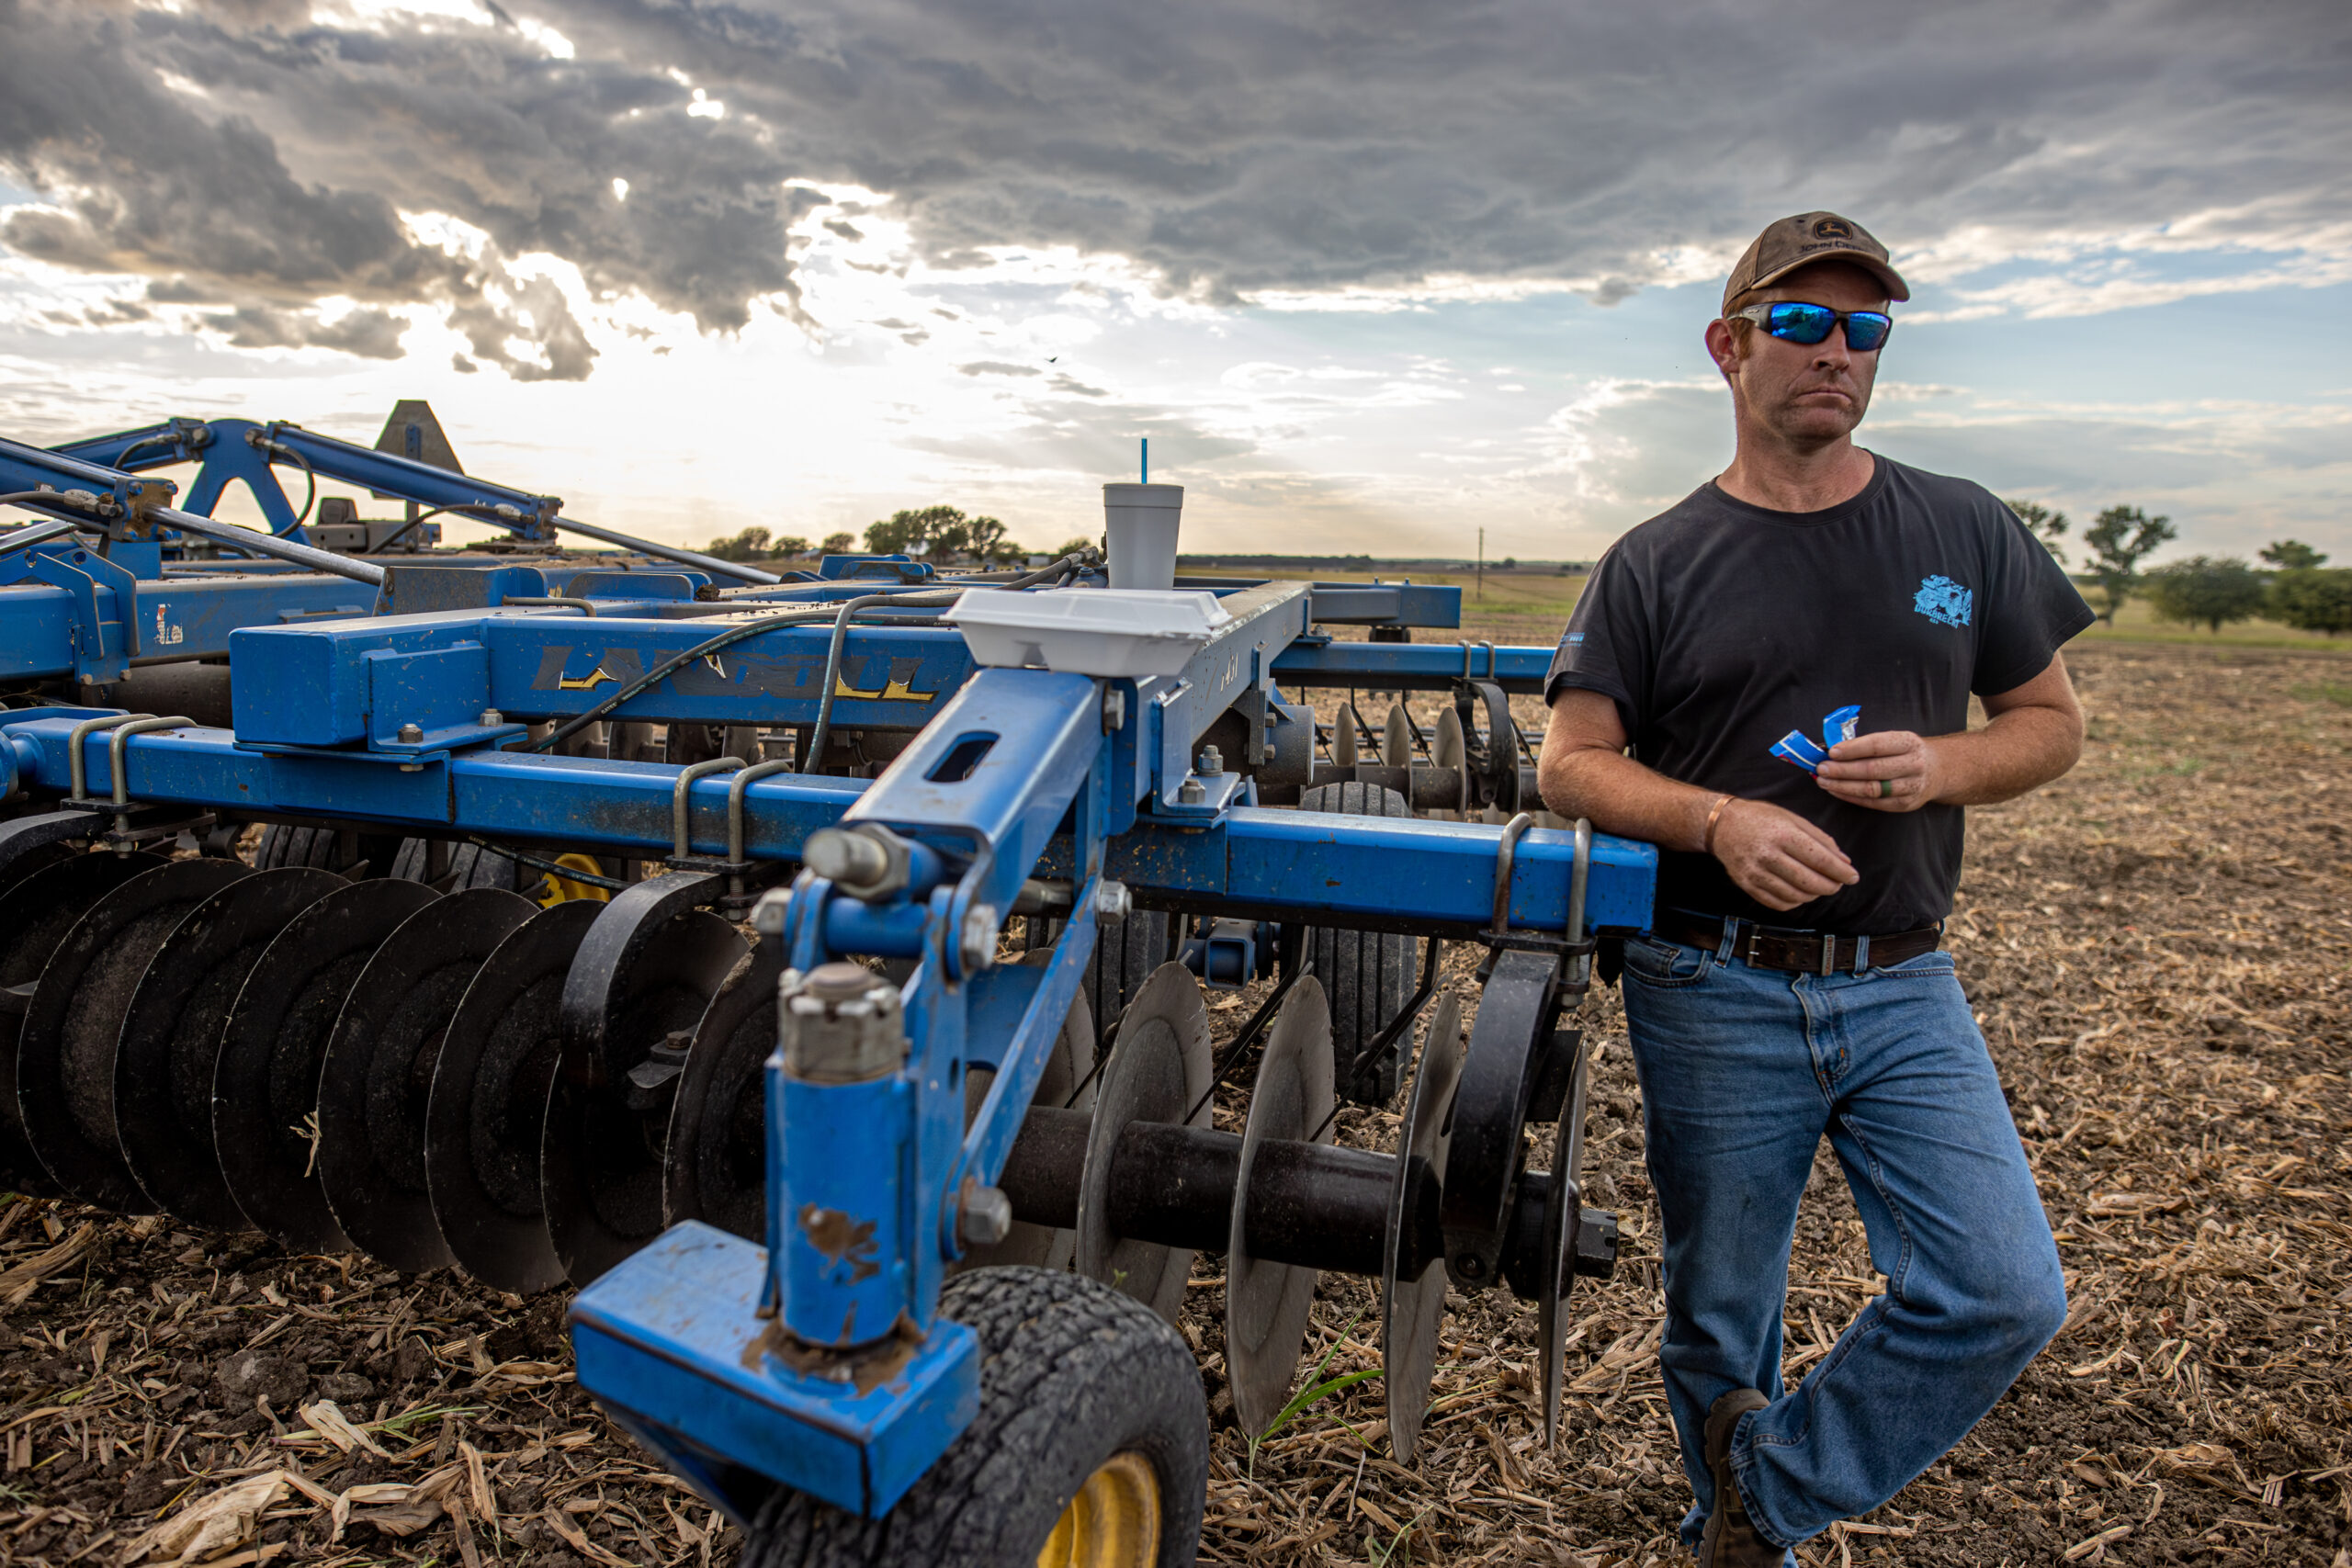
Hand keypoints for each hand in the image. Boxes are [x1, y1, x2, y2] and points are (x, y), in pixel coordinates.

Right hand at [1710, 798, 1856, 911]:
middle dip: (1831, 886)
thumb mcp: (1793, 818)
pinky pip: (1778, 903)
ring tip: (1819, 887)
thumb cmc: (1761, 818)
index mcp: (1783, 834)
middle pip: (1809, 881)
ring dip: (1814, 895)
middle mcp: (1768, 854)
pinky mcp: (1746, 884)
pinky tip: (1800, 892)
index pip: (1820, 859)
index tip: (1853, 877)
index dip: (1841, 872)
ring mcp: (1755, 872)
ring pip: (1795, 895)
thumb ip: (1820, 839)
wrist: (1722, 824)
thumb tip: (1845, 862)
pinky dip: (1795, 901)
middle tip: (1838, 883)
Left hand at [1816, 730, 1941, 812]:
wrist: (1937, 770)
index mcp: (1908, 743)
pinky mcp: (1905, 804)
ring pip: (1872, 789)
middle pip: (1873, 769)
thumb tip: (1831, 751)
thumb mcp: (1894, 740)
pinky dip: (1852, 797)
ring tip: (1824, 781)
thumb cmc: (1905, 752)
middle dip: (1843, 770)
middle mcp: (1913, 764)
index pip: (1877, 745)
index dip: (1853, 749)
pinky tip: (1836, 791)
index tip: (1831, 752)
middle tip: (1821, 769)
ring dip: (1843, 786)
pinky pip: (1874, 803)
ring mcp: (1911, 786)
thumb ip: (1868, 744)